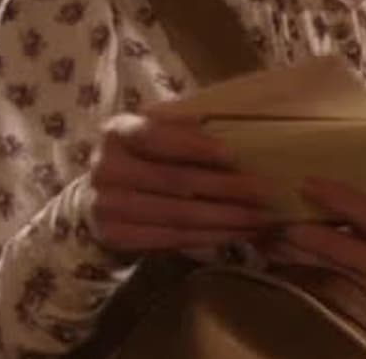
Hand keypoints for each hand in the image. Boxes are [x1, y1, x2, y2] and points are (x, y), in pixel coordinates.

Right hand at [86, 112, 275, 256]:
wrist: (100, 198)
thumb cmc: (145, 158)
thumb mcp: (158, 134)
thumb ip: (187, 129)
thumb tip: (242, 131)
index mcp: (117, 131)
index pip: (156, 136)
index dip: (195, 146)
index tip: (234, 155)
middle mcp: (105, 168)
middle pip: (176, 181)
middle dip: (227, 188)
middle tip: (265, 192)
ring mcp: (106, 206)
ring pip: (179, 215)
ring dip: (227, 218)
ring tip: (262, 217)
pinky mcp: (115, 237)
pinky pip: (173, 238)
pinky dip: (211, 237)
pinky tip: (239, 233)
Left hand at [263, 179, 365, 320]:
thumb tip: (331, 183)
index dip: (343, 201)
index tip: (308, 183)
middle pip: (346, 250)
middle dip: (307, 231)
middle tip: (276, 212)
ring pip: (327, 273)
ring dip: (294, 252)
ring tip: (268, 232)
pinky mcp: (361, 316)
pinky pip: (322, 291)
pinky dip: (297, 273)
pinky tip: (276, 258)